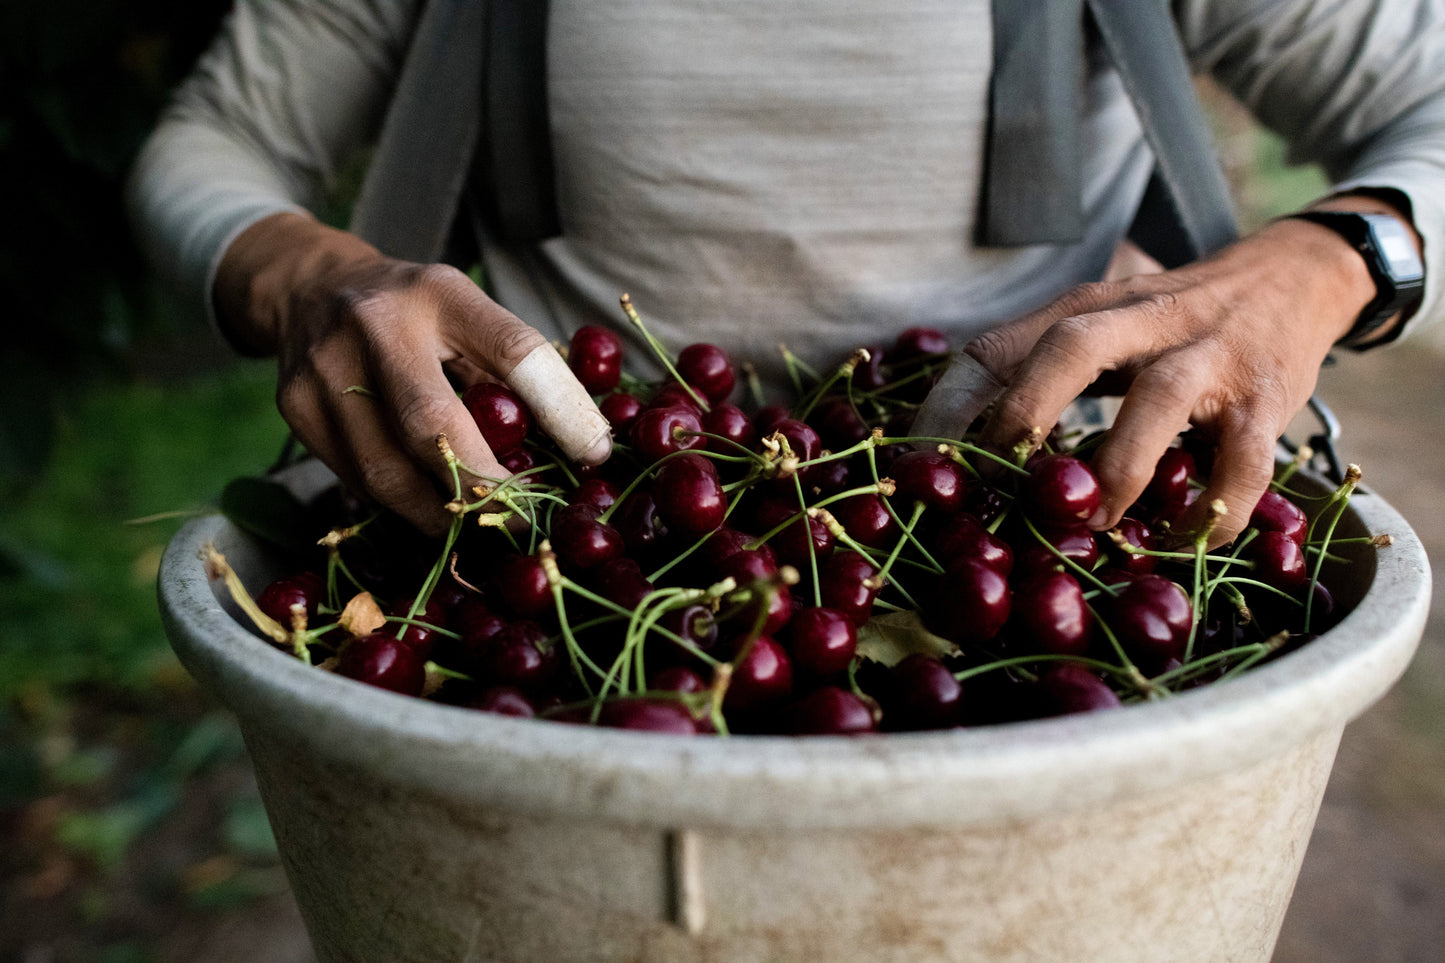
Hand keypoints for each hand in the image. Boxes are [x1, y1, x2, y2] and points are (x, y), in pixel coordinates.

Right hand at [214, 212, 610, 534]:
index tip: (594, 455)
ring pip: (389, 474)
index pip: (513, 351)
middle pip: (434, 429)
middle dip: (486, 488)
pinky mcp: (294, 410)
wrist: (309, 287)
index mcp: (440, 293)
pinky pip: (359, 482)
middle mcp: (375, 325)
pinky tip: (431, 510)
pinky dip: (402, 505)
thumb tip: (587, 447)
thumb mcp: (472, 316)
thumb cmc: (417, 313)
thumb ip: (520, 372)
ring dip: (443, 513)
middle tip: (526, 519)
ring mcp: (324, 369)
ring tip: (482, 525)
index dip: (559, 410)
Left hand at [964, 212, 1388, 545]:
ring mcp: (1207, 355)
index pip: (994, 348)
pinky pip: (1241, 459)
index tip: (916, 469)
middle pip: (1069, 348)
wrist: (1293, 277)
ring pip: (1157, 399)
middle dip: (1024, 416)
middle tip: (999, 486)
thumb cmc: (1168, 325)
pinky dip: (1214, 507)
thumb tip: (956, 462)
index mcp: (1081, 310)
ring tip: (1094, 523)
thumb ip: (1034, 376)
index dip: (946, 409)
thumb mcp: (1097, 331)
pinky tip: (1187, 539)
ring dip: (1117, 467)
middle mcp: (1139, 320)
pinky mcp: (1265, 398)